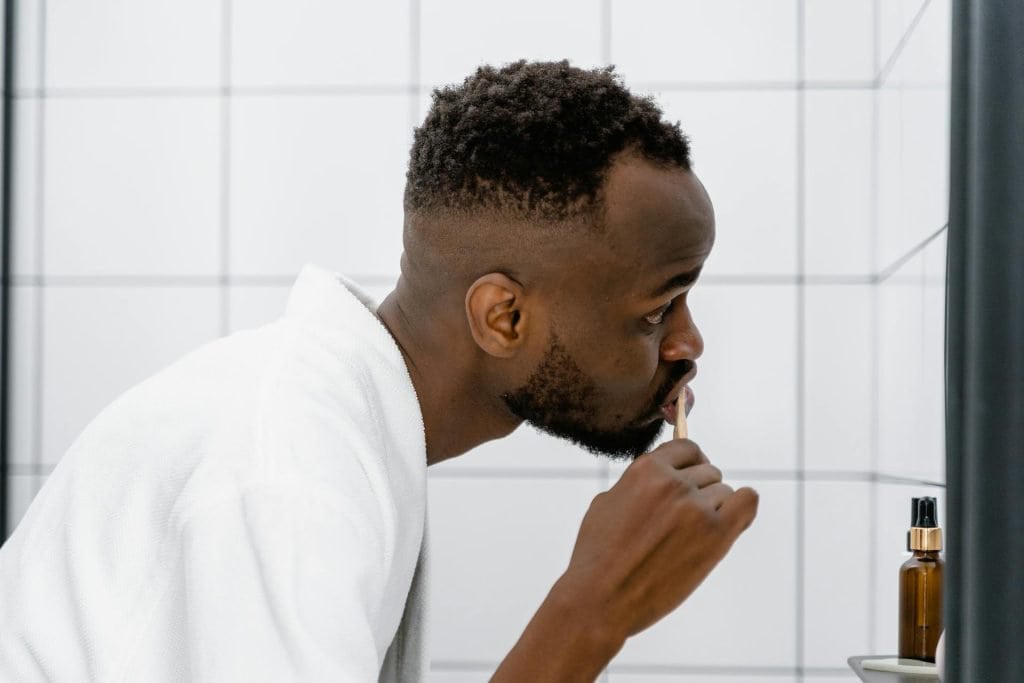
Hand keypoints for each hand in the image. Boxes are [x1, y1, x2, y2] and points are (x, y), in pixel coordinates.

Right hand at [557, 439, 758, 641]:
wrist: (602, 599)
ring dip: (714, 508)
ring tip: (692, 534)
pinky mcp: (715, 534)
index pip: (686, 448)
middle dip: (699, 490)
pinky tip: (731, 521)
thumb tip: (662, 473)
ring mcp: (696, 507)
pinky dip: (743, 507)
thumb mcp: (608, 502)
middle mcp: (673, 482)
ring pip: (725, 491)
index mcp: (646, 469)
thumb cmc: (599, 555)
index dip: (688, 463)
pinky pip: (747, 502)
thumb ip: (638, 482)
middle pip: (708, 470)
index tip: (688, 478)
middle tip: (684, 518)